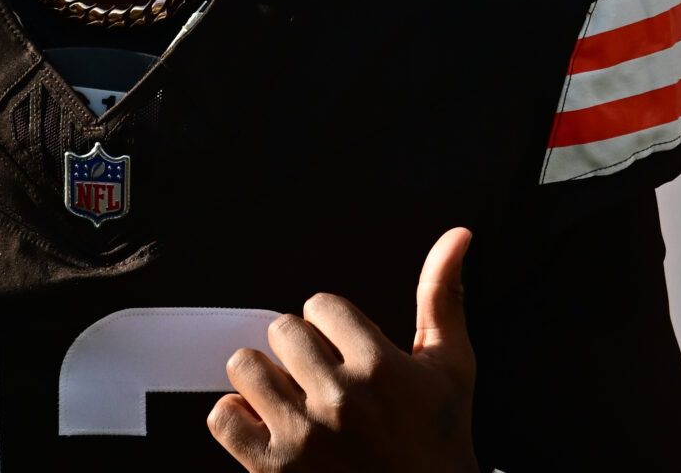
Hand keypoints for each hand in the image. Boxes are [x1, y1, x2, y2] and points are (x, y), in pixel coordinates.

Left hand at [207, 227, 478, 471]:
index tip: (348, 352)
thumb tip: (458, 232)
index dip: (332, 326)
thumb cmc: (441, 438)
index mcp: (381, 368)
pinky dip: (236, 417)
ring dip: (265, 379)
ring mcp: (304, 437)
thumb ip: (443, 296)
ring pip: (246, 365)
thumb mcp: (451, 366)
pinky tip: (267, 425)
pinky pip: (223, 416)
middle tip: (324, 380)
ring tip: (294, 399)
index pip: (320, 305)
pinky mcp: (273, 470)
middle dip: (301, 351)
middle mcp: (340, 400)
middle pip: (282, 330)